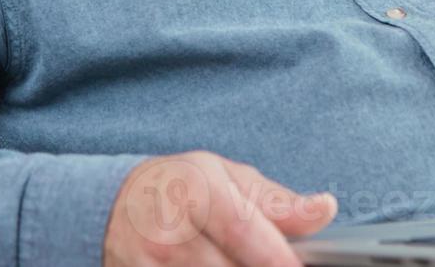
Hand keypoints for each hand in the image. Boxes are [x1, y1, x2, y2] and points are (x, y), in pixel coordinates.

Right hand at [105, 151, 335, 265]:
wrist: (110, 205)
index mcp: (198, 190)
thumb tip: (324, 209)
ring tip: (238, 258)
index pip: (244, 229)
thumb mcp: (227, 176)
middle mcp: (170, 231)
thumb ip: (277, 200)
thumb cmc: (180, 186)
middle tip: (280, 261)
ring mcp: (150, 266)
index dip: (278, 256)